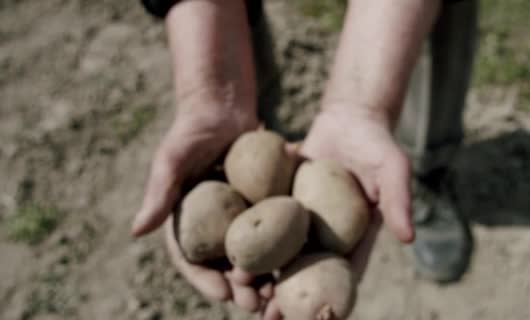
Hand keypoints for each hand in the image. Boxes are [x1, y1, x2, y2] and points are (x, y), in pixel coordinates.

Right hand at [131, 99, 273, 309]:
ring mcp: (236, 215)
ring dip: (262, 275)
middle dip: (238, 287)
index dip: (204, 280)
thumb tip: (136, 232)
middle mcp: (210, 223)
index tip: (222, 294)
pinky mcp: (259, 203)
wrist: (223, 106)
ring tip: (277, 292)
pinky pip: (271, 229)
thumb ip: (159, 194)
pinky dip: (281, 247)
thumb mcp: (171, 160)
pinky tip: (297, 261)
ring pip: (250, 253)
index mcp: (185, 220)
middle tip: (255, 304)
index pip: (191, 258)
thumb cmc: (192, 130)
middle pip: (223, 263)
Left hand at [261, 107, 413, 318]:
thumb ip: (399, 200)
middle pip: (307, 273)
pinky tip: (229, 254)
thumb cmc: (377, 143)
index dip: (330, 301)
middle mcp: (327, 234)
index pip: (344, 275)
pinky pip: (265, 224)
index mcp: (356, 236)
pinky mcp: (282, 202)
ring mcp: (302, 220)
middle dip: (287, 298)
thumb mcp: (393, 167)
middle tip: (266, 318)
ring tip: (241, 293)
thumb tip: (409, 237)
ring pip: (280, 255)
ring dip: (263, 276)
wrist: (348, 117)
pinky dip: (250, 241)